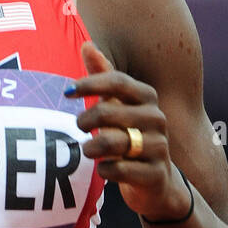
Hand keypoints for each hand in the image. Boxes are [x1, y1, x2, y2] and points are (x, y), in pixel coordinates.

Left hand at [69, 40, 191, 221]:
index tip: (68, 91)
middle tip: (79, 128)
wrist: (156, 182)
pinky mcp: (155, 174)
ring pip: (114, 141)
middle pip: (109, 111)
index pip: (117, 81)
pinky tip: (104, 169)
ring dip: (92, 147)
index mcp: (147, 97)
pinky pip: (119, 169)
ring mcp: (159, 147)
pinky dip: (105, 169)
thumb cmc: (131, 137)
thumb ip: (104, 78)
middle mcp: (157, 118)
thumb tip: (88, 45)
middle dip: (86, 121)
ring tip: (88, 150)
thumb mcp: (119, 107)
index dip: (91, 83)